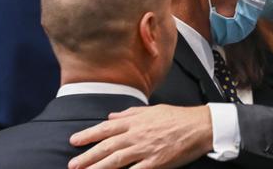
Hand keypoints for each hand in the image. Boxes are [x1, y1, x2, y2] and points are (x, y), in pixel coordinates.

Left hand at [67, 105, 212, 168]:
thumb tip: (112, 116)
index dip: (88, 134)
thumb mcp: (152, 110)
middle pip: (107, 146)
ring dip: (98, 167)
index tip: (74, 141)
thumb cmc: (178, 116)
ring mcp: (145, 149)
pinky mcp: (156, 163)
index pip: (106, 128)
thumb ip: (130, 114)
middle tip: (72, 164)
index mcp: (136, 121)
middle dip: (88, 155)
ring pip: (116, 160)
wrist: (200, 126)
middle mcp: (137, 135)